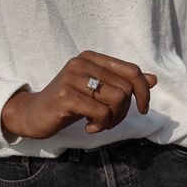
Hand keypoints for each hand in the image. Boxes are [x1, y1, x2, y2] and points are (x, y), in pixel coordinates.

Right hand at [1, 50, 157, 138]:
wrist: (33, 113)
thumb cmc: (68, 103)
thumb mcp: (97, 91)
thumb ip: (123, 83)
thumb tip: (153, 80)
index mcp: (92, 58)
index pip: (132, 71)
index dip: (144, 92)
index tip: (142, 109)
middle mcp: (82, 62)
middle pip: (126, 89)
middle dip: (123, 112)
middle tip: (107, 120)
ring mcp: (73, 77)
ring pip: (117, 100)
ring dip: (112, 120)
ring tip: (97, 123)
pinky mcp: (66, 96)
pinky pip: (102, 113)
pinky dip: (100, 126)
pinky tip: (88, 128)